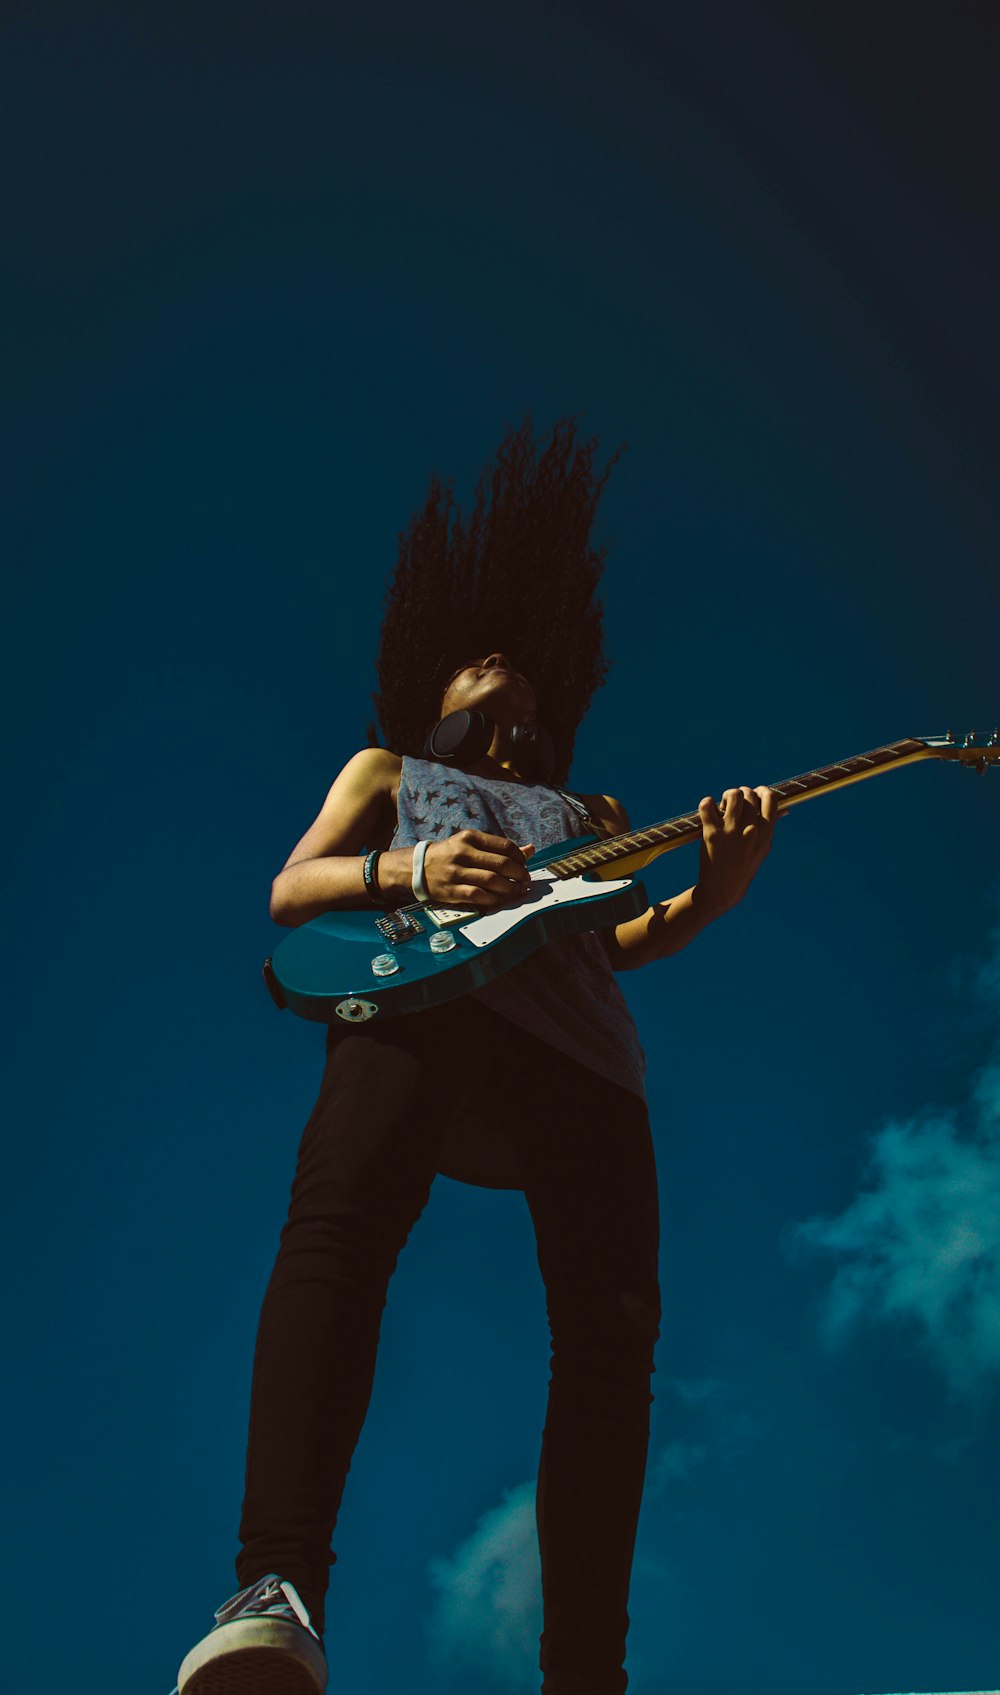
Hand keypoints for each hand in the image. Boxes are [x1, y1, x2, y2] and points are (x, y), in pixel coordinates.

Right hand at [422, 830, 534, 906]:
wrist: (417, 867)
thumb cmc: (450, 855)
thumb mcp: (471, 844)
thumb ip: (500, 847)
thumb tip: (530, 849)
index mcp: (470, 837)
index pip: (504, 846)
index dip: (519, 858)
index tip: (524, 865)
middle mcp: (462, 853)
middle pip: (501, 864)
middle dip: (519, 874)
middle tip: (525, 880)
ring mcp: (456, 872)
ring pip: (492, 881)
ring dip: (510, 888)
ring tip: (517, 891)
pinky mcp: (451, 890)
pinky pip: (478, 896)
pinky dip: (494, 899)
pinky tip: (501, 900)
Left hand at [696, 786, 777, 915]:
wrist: (723, 888)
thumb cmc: (744, 865)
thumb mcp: (763, 848)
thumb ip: (770, 826)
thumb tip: (785, 808)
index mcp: (766, 833)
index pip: (770, 798)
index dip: (762, 791)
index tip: (755, 794)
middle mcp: (750, 830)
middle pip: (749, 794)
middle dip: (742, 793)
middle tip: (734, 804)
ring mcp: (731, 831)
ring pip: (732, 795)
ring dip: (727, 796)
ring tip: (722, 806)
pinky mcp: (712, 833)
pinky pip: (707, 804)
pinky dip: (707, 802)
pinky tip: (708, 809)